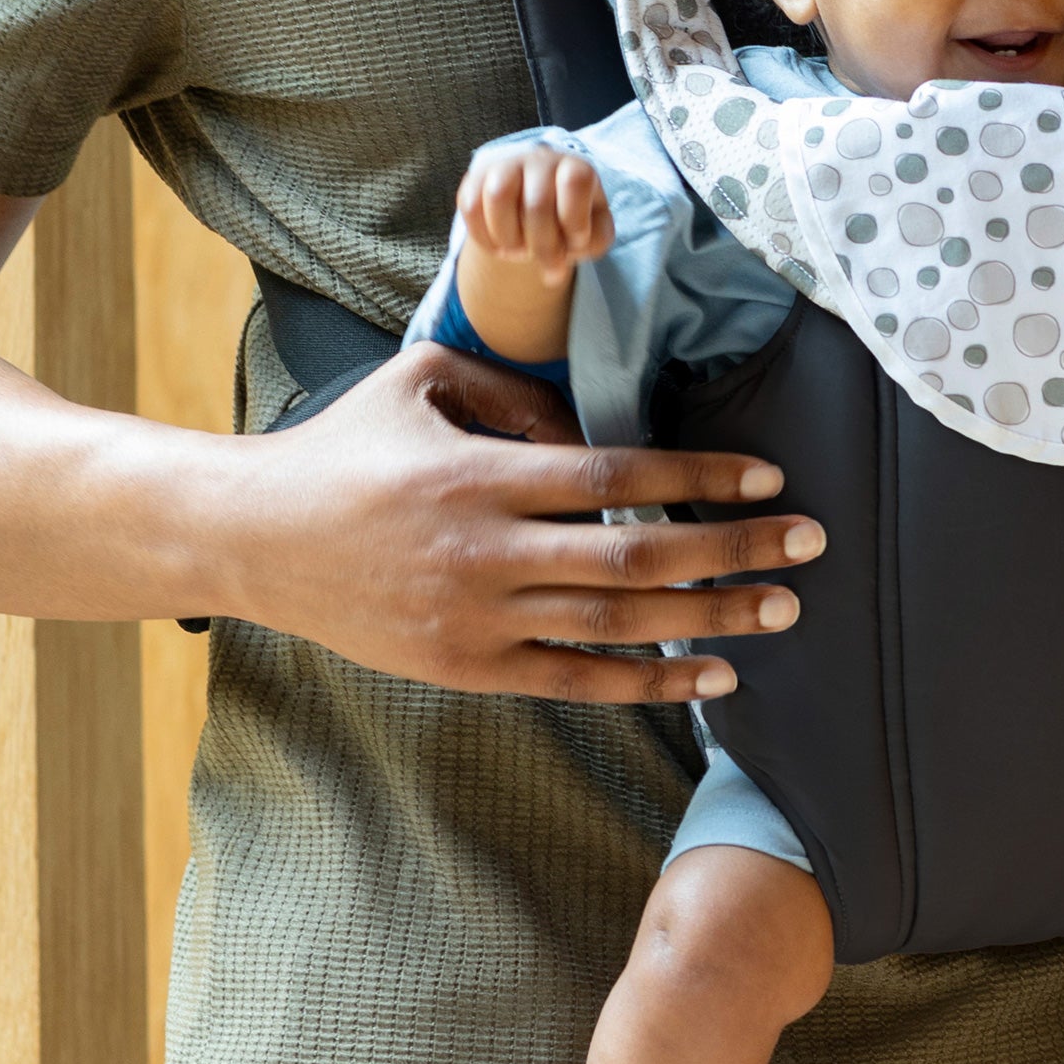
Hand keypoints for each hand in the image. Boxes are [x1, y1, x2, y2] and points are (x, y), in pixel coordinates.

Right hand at [222, 343, 824, 705]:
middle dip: (733, 550)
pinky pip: (573, 680)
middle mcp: (485, 551)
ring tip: (780, 610)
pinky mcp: (465, 669)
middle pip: (634, 557)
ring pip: (614, 626)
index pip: (616, 474)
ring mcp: (475, 619)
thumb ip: (516, 394)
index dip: (699, 476)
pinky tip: (712, 677)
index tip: (769, 475)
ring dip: (708, 620)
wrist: (254, 537)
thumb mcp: (424, 381)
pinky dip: (648, 682)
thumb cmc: (348, 448)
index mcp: (481, 473)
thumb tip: (596, 429)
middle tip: (809, 544)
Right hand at [458, 143, 611, 281]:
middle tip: (547, 264)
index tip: (575, 240)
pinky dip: (484, 238)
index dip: (575, 220)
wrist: (534, 209)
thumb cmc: (569, 219)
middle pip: (537, 202)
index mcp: (574, 167)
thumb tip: (563, 259)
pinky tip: (499, 247)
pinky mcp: (475, 181)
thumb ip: (594, 242)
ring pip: (499, 196)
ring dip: (509, 239)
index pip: (576, 181)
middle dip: (543, 247)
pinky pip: (470, 208)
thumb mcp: (594, 231)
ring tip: (518, 252)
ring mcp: (504, 166)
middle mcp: (539, 159)